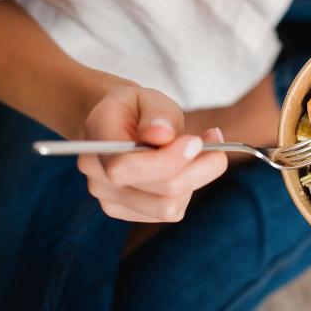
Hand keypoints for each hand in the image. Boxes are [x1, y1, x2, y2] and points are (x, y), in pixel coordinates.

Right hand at [76, 87, 227, 221]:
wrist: (119, 125)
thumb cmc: (137, 109)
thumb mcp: (149, 98)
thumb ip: (157, 114)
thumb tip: (161, 134)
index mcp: (96, 140)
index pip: (125, 167)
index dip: (167, 160)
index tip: (197, 141)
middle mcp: (97, 176)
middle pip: (157, 191)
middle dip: (196, 168)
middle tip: (214, 140)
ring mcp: (109, 199)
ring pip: (168, 207)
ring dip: (195, 179)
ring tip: (202, 151)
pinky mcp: (128, 212)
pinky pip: (169, 211)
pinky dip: (187, 190)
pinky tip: (187, 166)